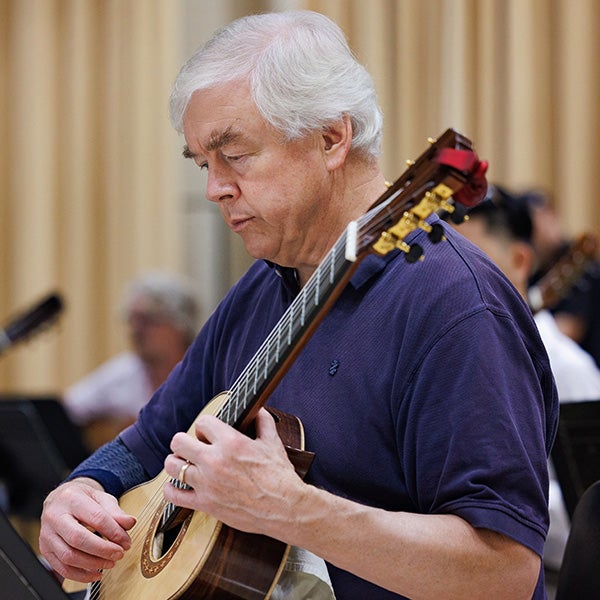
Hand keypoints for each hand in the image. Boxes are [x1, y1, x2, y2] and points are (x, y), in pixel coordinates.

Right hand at [39, 478, 135, 582]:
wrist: (60, 499)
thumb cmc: (82, 498)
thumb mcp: (100, 498)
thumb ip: (115, 511)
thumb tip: (130, 523)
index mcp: (71, 498)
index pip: (95, 517)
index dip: (113, 532)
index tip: (126, 542)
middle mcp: (55, 516)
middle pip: (78, 539)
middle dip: (102, 550)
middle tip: (119, 554)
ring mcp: (47, 534)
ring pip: (68, 556)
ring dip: (93, 564)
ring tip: (110, 563)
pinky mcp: (45, 549)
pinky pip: (61, 568)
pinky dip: (80, 575)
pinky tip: (95, 573)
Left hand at [163, 408, 303, 537]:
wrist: (284, 508)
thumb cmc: (279, 476)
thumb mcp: (273, 443)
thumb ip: (264, 422)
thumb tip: (260, 410)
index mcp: (231, 442)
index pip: (202, 422)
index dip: (204, 425)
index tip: (208, 433)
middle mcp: (214, 461)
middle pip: (179, 441)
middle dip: (184, 441)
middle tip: (192, 447)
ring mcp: (207, 483)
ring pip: (173, 466)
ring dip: (176, 462)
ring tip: (184, 464)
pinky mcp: (205, 504)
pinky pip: (174, 495)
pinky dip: (171, 489)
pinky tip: (178, 485)